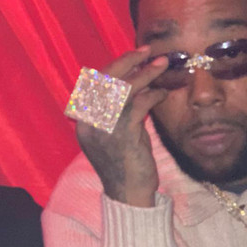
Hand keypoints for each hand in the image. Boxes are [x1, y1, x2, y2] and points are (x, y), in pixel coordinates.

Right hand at [76, 48, 169, 207]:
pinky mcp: (123, 134)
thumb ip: (119, 109)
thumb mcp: (116, 132)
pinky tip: (163, 93)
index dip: (114, 66)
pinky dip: (153, 95)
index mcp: (83, 123)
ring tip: (162, 65)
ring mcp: (104, 129)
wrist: (128, 194)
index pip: (93, 83)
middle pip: (105, 80)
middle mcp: (89, 124)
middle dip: (127, 61)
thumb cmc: (125, 164)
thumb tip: (136, 80)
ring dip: (145, 73)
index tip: (133, 56)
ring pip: (124, 88)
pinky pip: (139, 104)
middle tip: (147, 52)